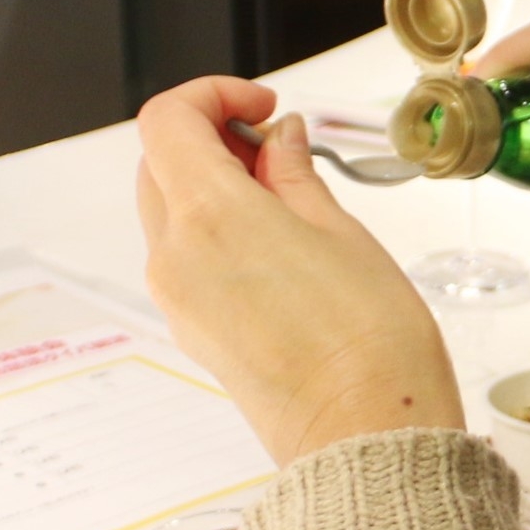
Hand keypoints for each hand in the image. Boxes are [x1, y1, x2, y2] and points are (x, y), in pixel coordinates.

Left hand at [133, 77, 463, 463]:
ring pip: (168, 211)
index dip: (212, 95)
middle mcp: (176, 256)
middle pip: (160, 164)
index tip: (261, 106)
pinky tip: (276, 244)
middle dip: (212, 139)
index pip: (167, 121)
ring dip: (212, 185)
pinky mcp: (191, 330)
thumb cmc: (370, 342)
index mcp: (210, 216)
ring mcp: (177, 298)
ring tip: (286, 200)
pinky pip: (184, 257)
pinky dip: (214, 230)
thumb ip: (294, 173)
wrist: (364, 434)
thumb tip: (279, 139)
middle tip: (277, 149)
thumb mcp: (340, 230)